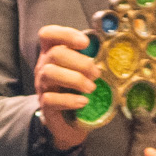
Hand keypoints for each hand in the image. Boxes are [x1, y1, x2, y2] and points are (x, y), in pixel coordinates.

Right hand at [33, 24, 104, 149]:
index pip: (48, 34)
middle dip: (80, 62)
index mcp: (52, 52)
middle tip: (96, 73)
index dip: (65, 34)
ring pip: (50, 73)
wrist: (68, 120)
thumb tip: (112, 51)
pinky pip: (51, 99)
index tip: (85, 43)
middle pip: (55, 54)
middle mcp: (44, 66)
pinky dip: (69, 100)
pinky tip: (83, 102)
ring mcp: (42, 84)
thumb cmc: (76, 89)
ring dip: (75, 79)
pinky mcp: (44, 104)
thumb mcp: (81, 70)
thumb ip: (90, 59)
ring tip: (91, 88)